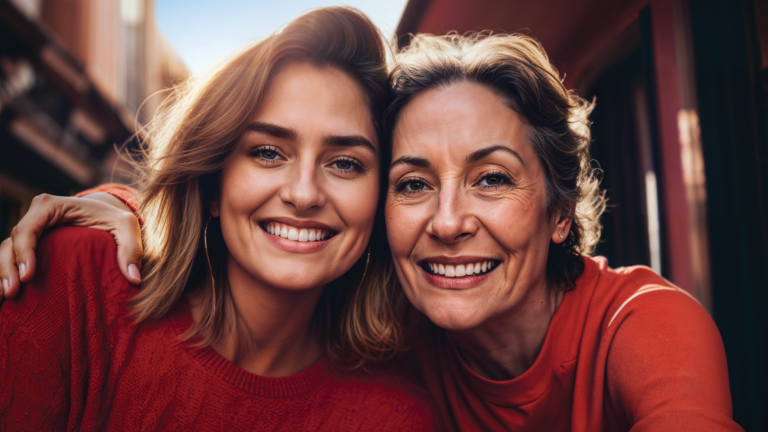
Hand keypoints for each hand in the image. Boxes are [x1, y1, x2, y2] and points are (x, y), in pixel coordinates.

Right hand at [0, 193, 142, 298]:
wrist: (106, 218)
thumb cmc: (115, 220)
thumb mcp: (127, 227)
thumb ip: (132, 249)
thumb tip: (133, 278)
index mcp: (51, 206)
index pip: (28, 228)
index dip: (24, 251)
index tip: (28, 276)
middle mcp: (34, 217)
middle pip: (11, 242)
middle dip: (7, 267)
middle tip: (12, 292)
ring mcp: (29, 231)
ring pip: (5, 252)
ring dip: (1, 274)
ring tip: (5, 297)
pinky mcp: (29, 246)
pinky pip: (10, 260)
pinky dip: (5, 275)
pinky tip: (5, 296)